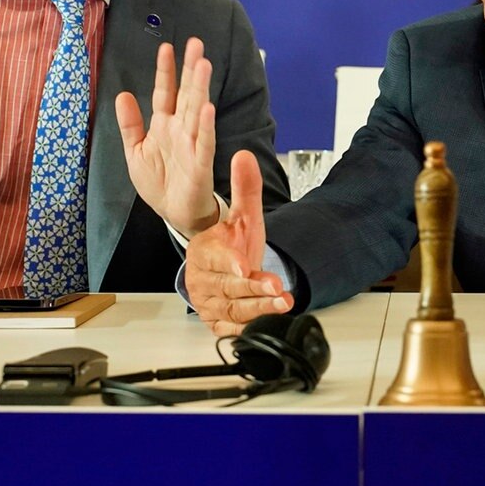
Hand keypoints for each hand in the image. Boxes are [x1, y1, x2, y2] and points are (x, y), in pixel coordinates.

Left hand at [116, 37, 218, 236]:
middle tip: (196, 44)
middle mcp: (180, 129)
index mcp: (164, 125)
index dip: (166, 71)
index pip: (165, 92)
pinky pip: (204, 142)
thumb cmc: (158, 182)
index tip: (166, 48)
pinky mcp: (200, 163)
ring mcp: (192, 144)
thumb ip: (130, 124)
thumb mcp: (135, 151)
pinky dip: (205, 125)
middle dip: (191, 69)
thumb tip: (122, 94)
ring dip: (200, 88)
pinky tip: (207, 107)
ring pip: (196, 110)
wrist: (173, 213)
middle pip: (186, 94)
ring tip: (203, 65)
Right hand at [185, 150, 293, 335]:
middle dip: (253, 289)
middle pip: (228, 288)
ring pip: (233, 310)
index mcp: (203, 252)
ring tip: (282, 303)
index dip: (231, 263)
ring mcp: (209, 304)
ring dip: (259, 308)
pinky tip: (271, 320)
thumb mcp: (242, 216)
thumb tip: (245, 156)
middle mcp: (202, 280)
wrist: (225, 270)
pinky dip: (251, 327)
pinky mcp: (218, 324)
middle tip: (276, 289)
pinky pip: (233, 329)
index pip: (215, 259)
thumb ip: (244, 188)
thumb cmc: (231, 243)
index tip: (244, 266)